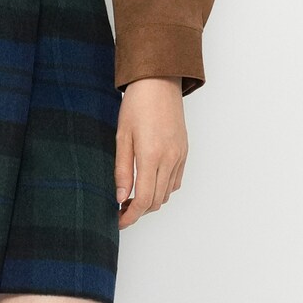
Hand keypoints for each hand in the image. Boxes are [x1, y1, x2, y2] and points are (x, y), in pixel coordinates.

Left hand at [114, 76, 187, 228]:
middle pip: (156, 201)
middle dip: (138, 211)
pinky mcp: (184, 151)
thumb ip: (121, 169)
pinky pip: (175, 181)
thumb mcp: (122, 135)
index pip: (143, 199)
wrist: (159, 81)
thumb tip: (119, 197)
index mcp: (151, 156)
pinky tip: (149, 181)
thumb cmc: (136, 104)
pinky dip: (163, 188)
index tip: (118, 221)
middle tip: (121, 209)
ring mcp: (179, 156)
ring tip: (132, 195)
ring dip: (151, 200)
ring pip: (167, 193)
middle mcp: (169, 159)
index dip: (130, 216)